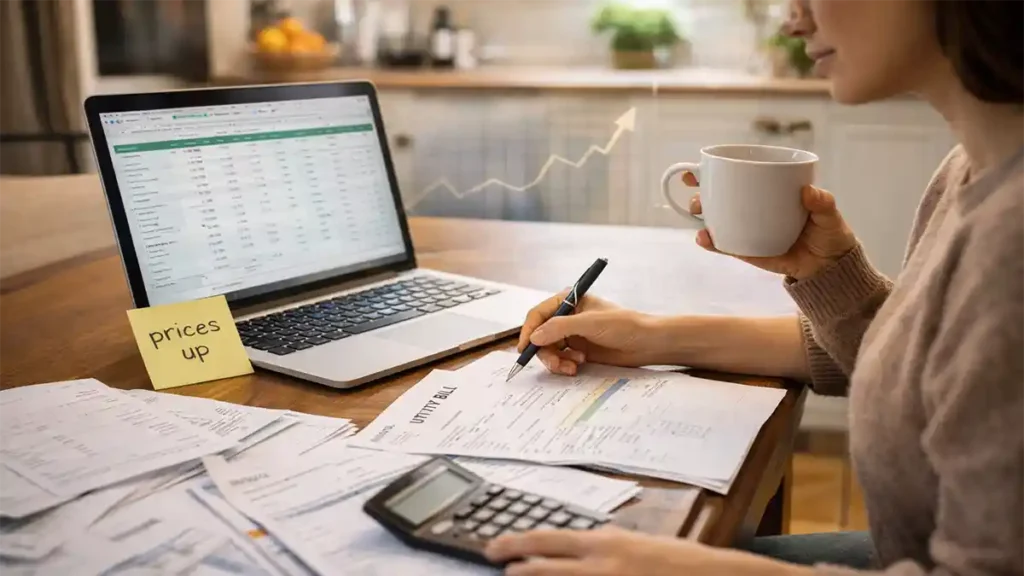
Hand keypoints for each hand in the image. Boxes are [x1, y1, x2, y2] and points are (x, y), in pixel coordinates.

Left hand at [484, 526, 806, 575]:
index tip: (495, 547)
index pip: (548, 540)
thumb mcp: (640, 544)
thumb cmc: (682, 563)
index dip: (516, 543)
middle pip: (543, 568)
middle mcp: (602, 567)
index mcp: (606, 544)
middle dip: (516, 567)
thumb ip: (608, 546)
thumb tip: (581, 548)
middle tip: (497, 564)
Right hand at [517, 290, 661, 375]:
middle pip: (540, 335)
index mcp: (568, 301)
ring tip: (574, 366)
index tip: (525, 348)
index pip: (538, 314)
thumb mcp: (590, 323)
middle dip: (545, 351)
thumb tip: (533, 337)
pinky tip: (579, 366)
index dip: (528, 331)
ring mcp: (572, 335)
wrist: (647, 344)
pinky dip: (565, 365)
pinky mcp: (578, 350)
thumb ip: (559, 328)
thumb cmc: (624, 325)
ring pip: (549, 350)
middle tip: (557, 364)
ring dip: (557, 360)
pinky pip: (560, 359)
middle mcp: (567, 317)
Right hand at [682, 171, 857, 279]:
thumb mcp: (829, 214)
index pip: (740, 178)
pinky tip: (704, 238)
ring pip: (718, 221)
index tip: (699, 167)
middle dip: (701, 193)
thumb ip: (822, 202)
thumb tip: (807, 191)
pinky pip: (726, 246)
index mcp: (769, 193)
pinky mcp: (748, 251)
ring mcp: (748, 231)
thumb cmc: (829, 233)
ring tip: (698, 215)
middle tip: (697, 196)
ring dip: (702, 216)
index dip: (716, 172)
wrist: (830, 266)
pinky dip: (713, 243)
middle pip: (721, 198)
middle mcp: (753, 209)